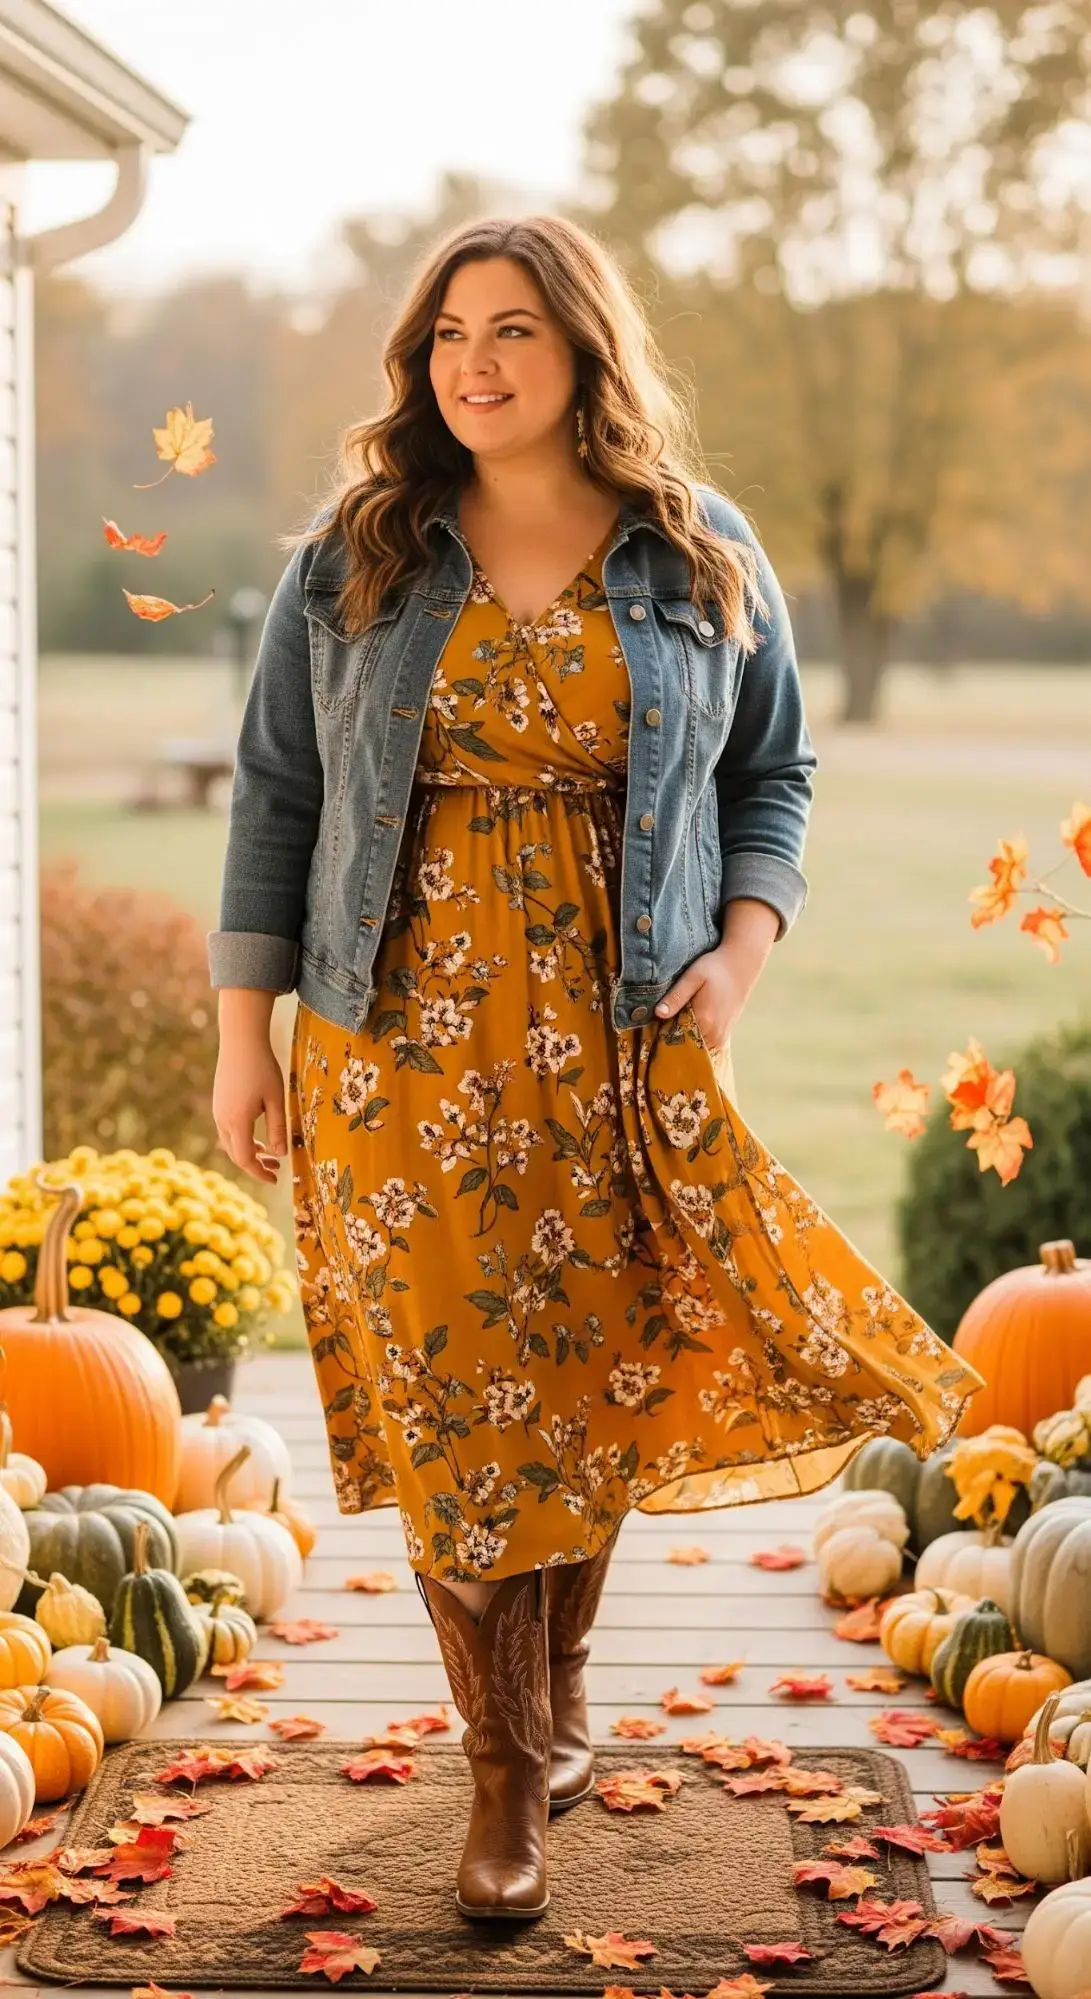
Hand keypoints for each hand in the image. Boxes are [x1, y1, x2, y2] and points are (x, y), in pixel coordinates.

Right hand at [212, 1036, 288, 1184]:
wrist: (240, 1040)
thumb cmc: (262, 1068)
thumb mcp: (276, 1099)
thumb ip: (278, 1129)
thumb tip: (280, 1154)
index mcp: (237, 1122)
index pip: (245, 1159)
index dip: (260, 1173)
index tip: (275, 1179)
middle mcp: (222, 1120)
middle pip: (236, 1154)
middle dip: (255, 1165)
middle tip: (276, 1168)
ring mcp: (218, 1111)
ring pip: (230, 1143)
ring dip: (248, 1152)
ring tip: (268, 1153)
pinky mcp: (219, 1103)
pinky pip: (227, 1130)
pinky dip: (241, 1140)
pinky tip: (256, 1135)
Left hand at [654, 946, 745, 1052]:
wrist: (740, 967)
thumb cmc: (715, 968)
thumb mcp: (693, 977)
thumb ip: (676, 996)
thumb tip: (658, 1013)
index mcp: (704, 1021)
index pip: (676, 1041)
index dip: (662, 1037)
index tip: (652, 1029)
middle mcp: (714, 1035)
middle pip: (685, 1048)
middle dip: (671, 1041)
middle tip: (660, 1028)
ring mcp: (721, 1038)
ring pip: (694, 1050)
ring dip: (682, 1042)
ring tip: (672, 1027)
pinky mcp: (723, 1037)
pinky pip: (704, 1047)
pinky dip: (693, 1042)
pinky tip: (686, 1028)